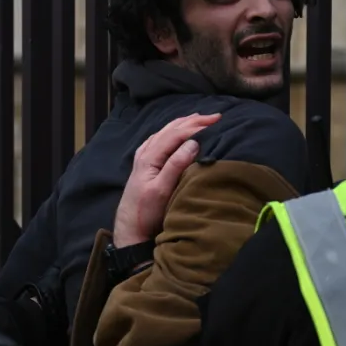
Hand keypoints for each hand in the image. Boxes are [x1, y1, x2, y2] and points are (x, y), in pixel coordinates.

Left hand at [113, 113, 220, 246]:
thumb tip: (193, 142)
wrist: (130, 228)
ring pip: (165, 133)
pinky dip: (172, 133)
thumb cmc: (146, 211)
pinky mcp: (144, 165)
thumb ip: (175, 165)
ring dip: (182, 124)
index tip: (216, 121)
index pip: (175, 134)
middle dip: (192, 121)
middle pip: (170, 130)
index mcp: (150, 157)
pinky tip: (175, 133)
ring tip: (199, 119)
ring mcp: (143, 158)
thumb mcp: (162, 190)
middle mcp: (145, 153)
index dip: (196, 125)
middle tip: (214, 117)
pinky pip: (160, 140)